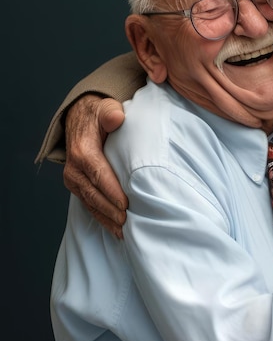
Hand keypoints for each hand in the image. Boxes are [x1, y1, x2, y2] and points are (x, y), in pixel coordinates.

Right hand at [63, 94, 127, 237]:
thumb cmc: (98, 115)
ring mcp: (75, 179)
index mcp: (83, 151)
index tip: (126, 204)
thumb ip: (111, 114)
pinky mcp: (78, 186)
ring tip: (124, 232)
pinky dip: (102, 218)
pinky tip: (116, 230)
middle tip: (129, 222)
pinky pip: (90, 205)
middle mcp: (74, 168)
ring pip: (91, 203)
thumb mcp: (105, 109)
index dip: (111, 190)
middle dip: (111, 210)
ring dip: (107, 218)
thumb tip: (116, 118)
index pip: (98, 174)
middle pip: (94, 193)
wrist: (81, 118)